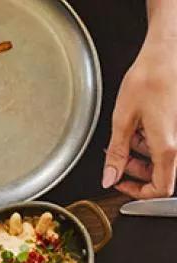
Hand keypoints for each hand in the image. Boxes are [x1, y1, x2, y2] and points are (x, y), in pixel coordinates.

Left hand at [103, 32, 176, 197]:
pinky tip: (137, 126)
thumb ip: (116, 154)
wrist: (168, 53)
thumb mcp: (123, 119)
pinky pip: (166, 143)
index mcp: (168, 146)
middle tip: (117, 159)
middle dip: (136, 171)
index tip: (121, 185)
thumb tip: (109, 178)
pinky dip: (150, 141)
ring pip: (163, 159)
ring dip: (142, 155)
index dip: (139, 193)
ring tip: (125, 136)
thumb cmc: (150, 78)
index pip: (161, 188)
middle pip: (162, 174)